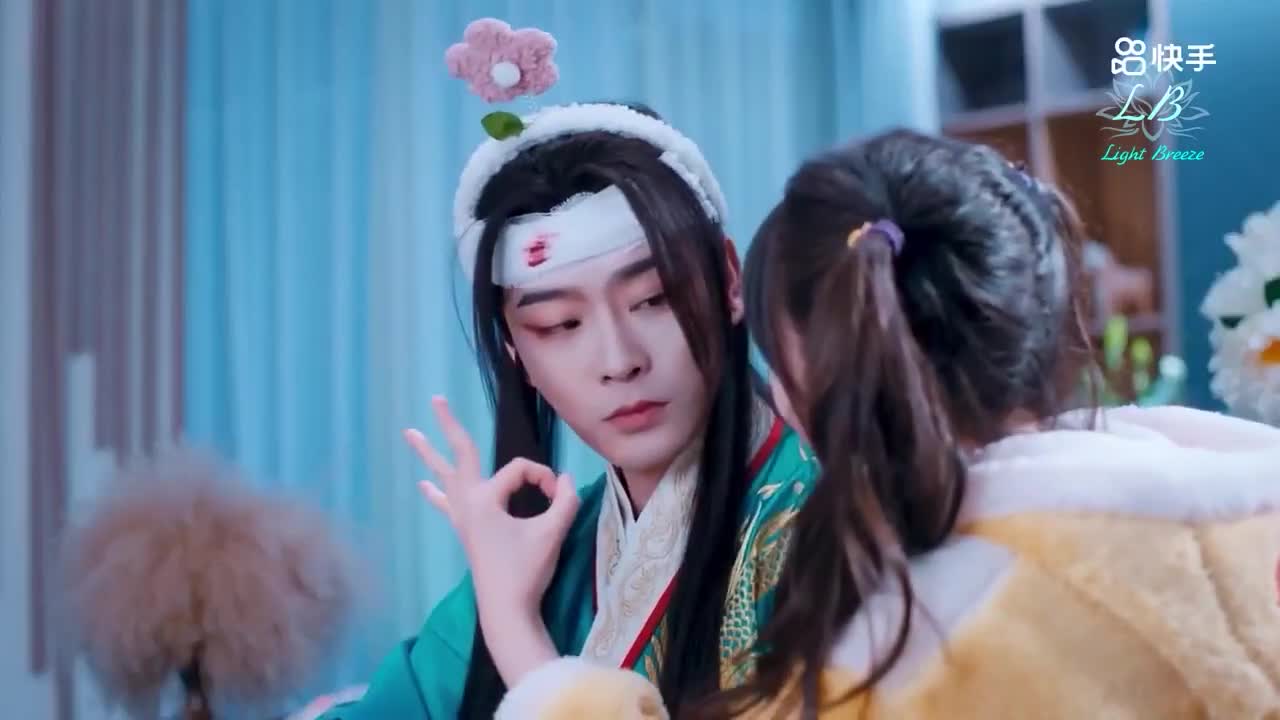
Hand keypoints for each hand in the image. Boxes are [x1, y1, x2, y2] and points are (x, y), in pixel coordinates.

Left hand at [405, 395, 578, 630]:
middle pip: (459, 454)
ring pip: (445, 477)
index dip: (543, 478)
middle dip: (448, 426)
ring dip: (429, 455)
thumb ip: (564, 500)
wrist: (506, 610)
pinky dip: (435, 493)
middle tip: (435, 399)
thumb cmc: (527, 570)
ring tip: (410, 433)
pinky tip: (423, 486)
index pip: (521, 469)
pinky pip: (446, 504)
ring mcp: (462, 517)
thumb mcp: (553, 531)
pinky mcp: (465, 531)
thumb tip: (565, 480)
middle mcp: (468, 502)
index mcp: (485, 498)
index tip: (557, 497)